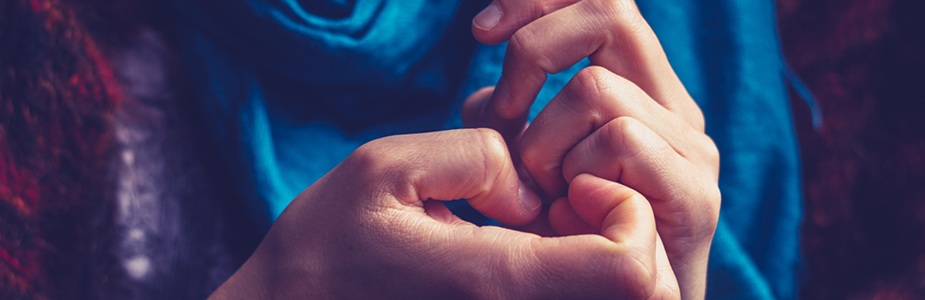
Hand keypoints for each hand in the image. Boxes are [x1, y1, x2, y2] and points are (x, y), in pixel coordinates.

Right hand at [209, 129, 677, 298]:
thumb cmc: (325, 246)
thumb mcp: (386, 168)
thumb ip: (478, 156)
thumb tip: (533, 191)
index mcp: (497, 284)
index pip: (630, 269)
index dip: (626, 209)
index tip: (572, 181)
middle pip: (644, 295)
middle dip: (626, 232)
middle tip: (563, 201)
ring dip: (603, 254)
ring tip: (543, 224)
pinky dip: (575, 273)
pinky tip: (525, 249)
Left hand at [465, 1, 720, 298]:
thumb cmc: (565, 239)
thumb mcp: (528, 161)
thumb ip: (514, 116)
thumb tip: (486, 96)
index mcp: (641, 90)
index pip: (602, 0)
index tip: (480, 31)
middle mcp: (673, 107)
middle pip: (608, 12)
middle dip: (532, 50)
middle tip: (503, 110)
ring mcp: (691, 148)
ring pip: (597, 88)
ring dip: (543, 141)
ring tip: (543, 194)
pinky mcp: (696, 193)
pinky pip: (621, 140)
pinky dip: (575, 173)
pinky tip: (571, 210)